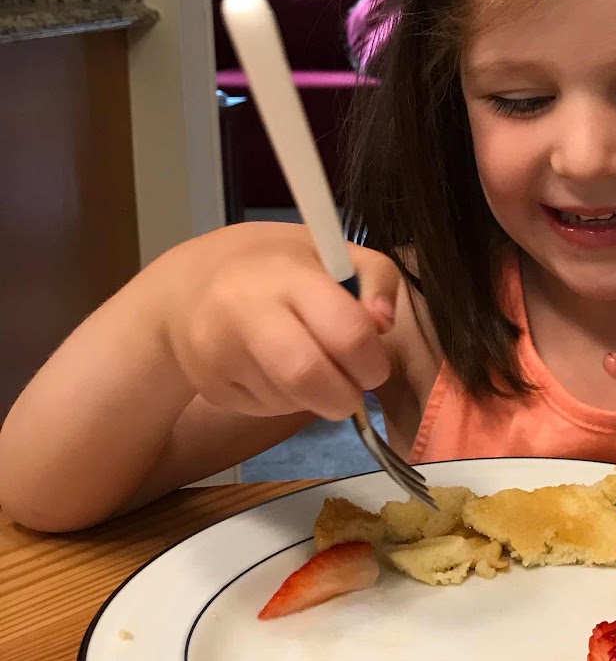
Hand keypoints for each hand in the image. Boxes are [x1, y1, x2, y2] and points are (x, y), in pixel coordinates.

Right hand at [153, 222, 402, 421]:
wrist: (186, 287)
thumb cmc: (272, 266)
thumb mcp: (329, 251)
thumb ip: (375, 278)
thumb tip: (383, 324)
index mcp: (286, 273)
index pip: (345, 331)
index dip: (372, 359)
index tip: (373, 361)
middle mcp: (245, 312)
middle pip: (309, 379)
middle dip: (345, 395)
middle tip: (351, 386)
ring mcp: (220, 354)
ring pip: (291, 402)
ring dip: (315, 396)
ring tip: (307, 362)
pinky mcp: (210, 387)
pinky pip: (267, 410)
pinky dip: (286, 400)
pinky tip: (274, 369)